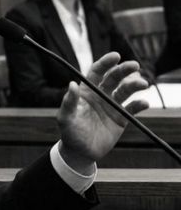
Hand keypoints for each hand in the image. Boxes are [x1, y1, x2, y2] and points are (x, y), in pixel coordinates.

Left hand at [57, 52, 148, 171]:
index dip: (105, 63)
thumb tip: (72, 84)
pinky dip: (139, 105)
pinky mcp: (121, 118)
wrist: (80, 152)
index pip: (97, 72)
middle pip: (114, 78)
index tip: (115, 56)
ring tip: (143, 84)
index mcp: (87, 91)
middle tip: (134, 65)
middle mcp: (101, 95)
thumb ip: (69, 102)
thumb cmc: (70, 133)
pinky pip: (132, 109)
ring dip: (134, 85)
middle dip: (124, 70)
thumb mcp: (65, 118)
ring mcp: (112, 106)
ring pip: (125, 91)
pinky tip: (144, 103)